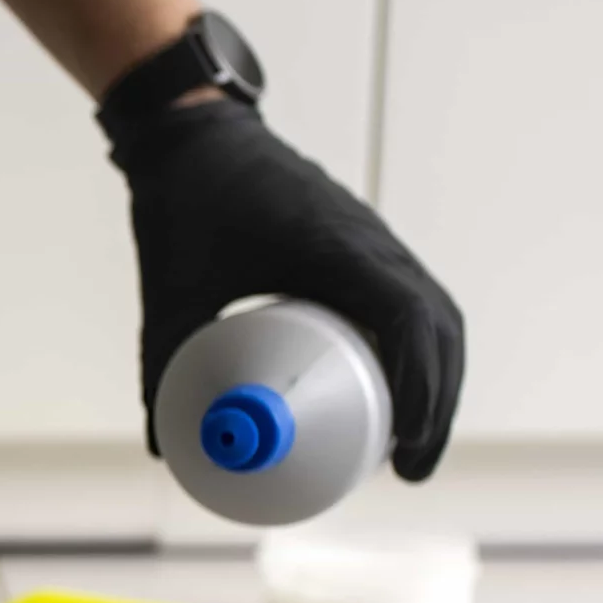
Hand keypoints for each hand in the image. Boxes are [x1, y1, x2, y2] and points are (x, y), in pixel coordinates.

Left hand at [110, 97, 466, 481]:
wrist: (194, 135)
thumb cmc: (184, 202)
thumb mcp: (170, 289)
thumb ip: (163, 364)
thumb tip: (165, 445)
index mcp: (336, 246)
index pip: (409, 319)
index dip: (420, 387)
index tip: (406, 446)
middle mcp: (370, 242)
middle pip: (439, 328)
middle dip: (437, 403)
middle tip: (411, 468)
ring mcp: (374, 242)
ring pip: (435, 315)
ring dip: (435, 379)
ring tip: (409, 444)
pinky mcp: (364, 246)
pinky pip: (412, 301)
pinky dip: (415, 350)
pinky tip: (393, 394)